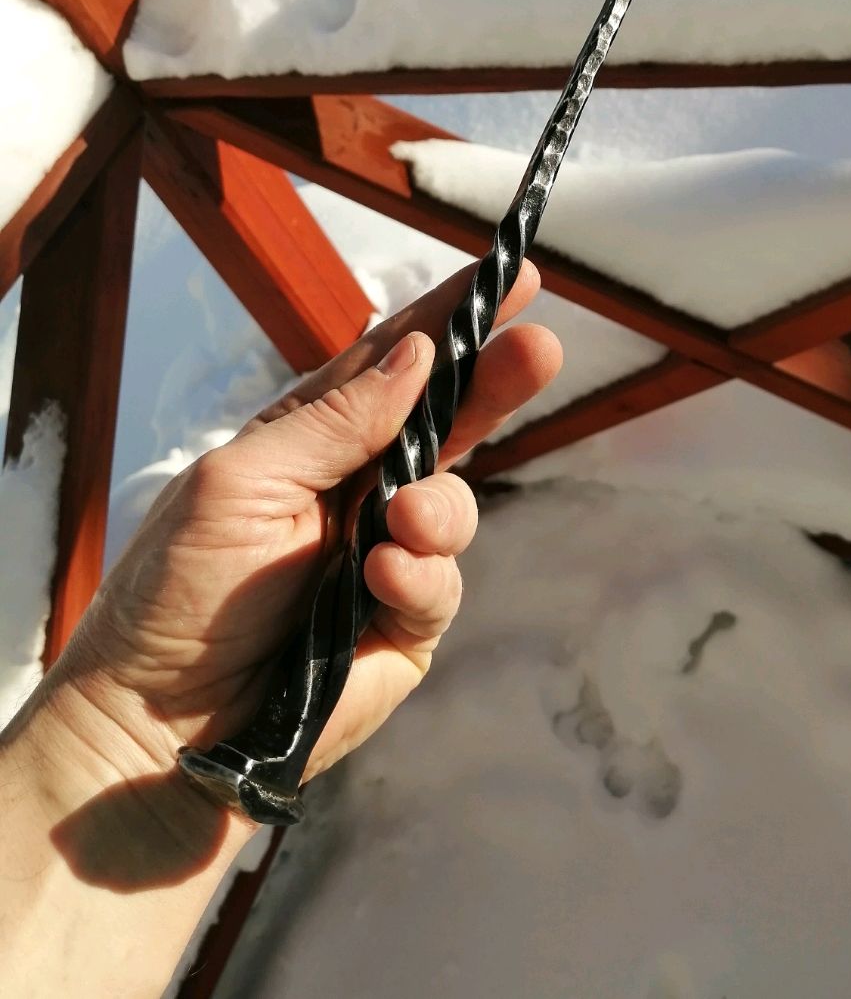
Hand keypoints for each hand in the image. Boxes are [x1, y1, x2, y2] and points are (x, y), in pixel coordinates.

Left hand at [50, 260, 558, 798]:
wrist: (158, 726)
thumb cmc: (177, 594)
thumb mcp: (240, 482)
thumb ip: (333, 420)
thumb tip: (417, 356)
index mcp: (310, 439)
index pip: (391, 364)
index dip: (451, 319)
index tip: (513, 276)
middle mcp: (356, 489)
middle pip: (446, 421)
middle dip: (494, 383)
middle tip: (539, 349)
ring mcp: (384, 556)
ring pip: (454, 506)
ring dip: (438, 508)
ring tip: (397, 526)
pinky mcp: (402, 623)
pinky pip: (442, 584)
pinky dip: (420, 576)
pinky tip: (382, 580)